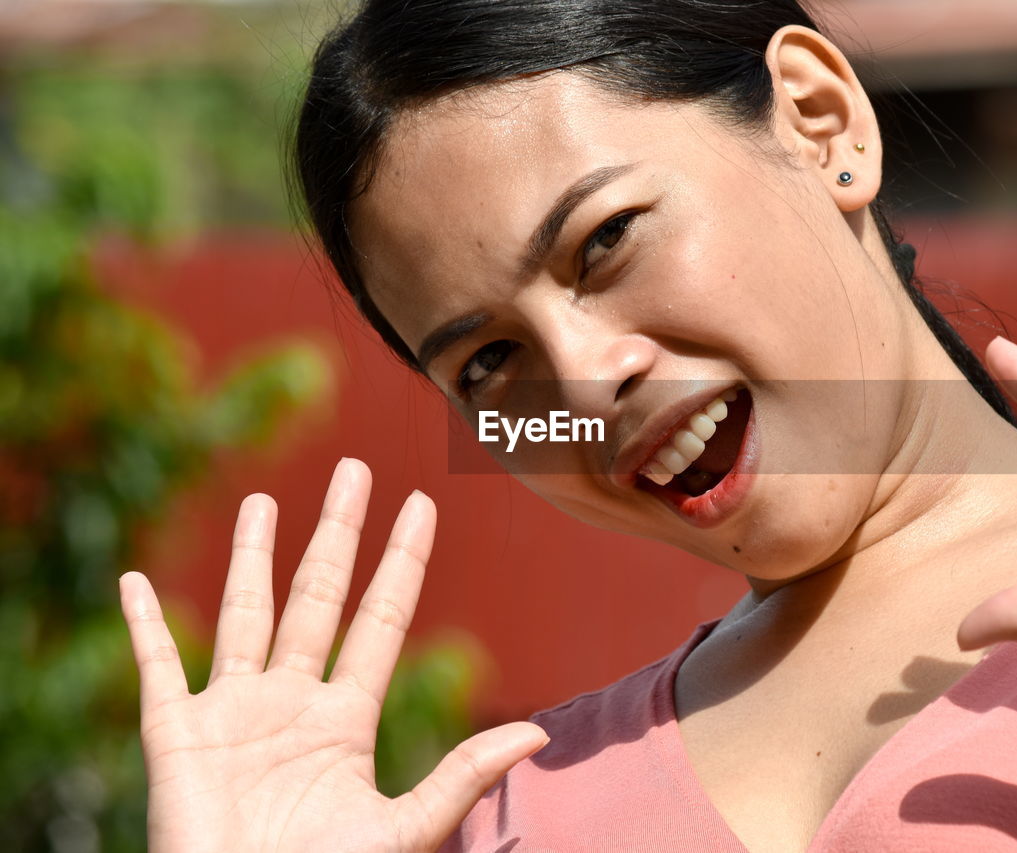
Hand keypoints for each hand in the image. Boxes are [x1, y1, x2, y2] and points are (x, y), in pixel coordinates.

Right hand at [119, 458, 546, 851]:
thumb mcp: (403, 828)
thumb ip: (462, 775)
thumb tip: (538, 735)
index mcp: (346, 718)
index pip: (381, 617)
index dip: (402, 562)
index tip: (421, 506)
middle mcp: (293, 701)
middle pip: (318, 595)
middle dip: (337, 532)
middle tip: (354, 469)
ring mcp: (234, 713)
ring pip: (245, 614)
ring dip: (252, 556)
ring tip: (263, 499)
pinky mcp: (177, 736)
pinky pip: (156, 667)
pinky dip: (143, 626)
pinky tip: (133, 583)